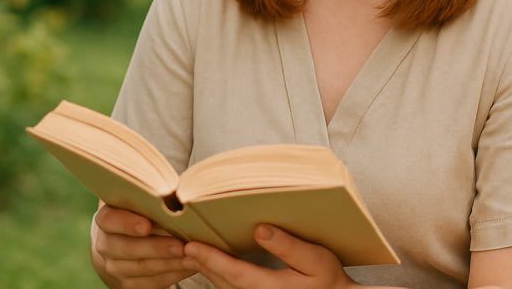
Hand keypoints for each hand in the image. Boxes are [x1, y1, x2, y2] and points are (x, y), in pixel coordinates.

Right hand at [91, 204, 199, 288]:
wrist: (124, 241)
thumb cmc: (142, 211)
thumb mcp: (144, 198)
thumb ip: (155, 196)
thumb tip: (181, 194)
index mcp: (107, 217)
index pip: (110, 220)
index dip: (127, 223)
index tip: (147, 225)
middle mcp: (105, 244)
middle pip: (127, 248)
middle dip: (156, 248)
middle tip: (181, 245)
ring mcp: (114, 266)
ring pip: (140, 268)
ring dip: (168, 263)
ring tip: (192, 256)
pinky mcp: (126, 283)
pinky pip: (150, 282)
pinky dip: (172, 274)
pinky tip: (189, 266)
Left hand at [185, 224, 356, 288]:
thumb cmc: (329, 280)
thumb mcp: (316, 260)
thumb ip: (288, 246)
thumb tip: (260, 229)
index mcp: (271, 288)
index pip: (233, 273)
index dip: (210, 258)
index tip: (191, 245)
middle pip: (222, 281)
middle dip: (202, 262)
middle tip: (182, 242)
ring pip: (224, 287)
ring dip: (208, 270)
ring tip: (193, 251)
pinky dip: (219, 276)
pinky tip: (214, 265)